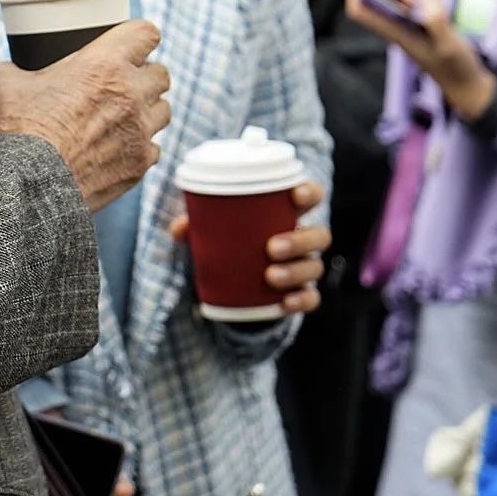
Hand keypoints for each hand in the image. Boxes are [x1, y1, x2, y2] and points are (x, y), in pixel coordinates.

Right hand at [0, 21, 170, 212]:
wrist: (28, 184)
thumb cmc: (18, 129)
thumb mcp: (5, 83)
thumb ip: (13, 68)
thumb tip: (5, 69)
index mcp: (105, 64)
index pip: (146, 33)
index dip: (140, 37)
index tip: (133, 44)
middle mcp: (131, 93)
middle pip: (161, 73)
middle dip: (145, 76)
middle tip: (125, 84)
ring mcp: (140, 130)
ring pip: (163, 110)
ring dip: (148, 111)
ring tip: (125, 118)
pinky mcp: (140, 164)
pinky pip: (153, 148)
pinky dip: (139, 148)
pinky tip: (117, 150)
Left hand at [168, 180, 328, 315]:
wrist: (239, 277)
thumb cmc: (233, 238)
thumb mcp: (215, 228)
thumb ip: (197, 225)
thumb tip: (177, 229)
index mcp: (289, 212)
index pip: (313, 196)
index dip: (310, 192)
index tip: (295, 195)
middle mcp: (304, 238)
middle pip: (319, 235)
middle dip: (299, 240)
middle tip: (271, 247)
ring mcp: (305, 266)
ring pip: (314, 267)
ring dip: (296, 271)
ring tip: (271, 276)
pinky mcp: (300, 293)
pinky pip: (311, 298)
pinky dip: (301, 300)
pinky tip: (285, 303)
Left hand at [343, 0, 496, 120]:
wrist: (466, 84)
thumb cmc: (456, 68)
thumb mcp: (449, 45)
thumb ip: (437, 20)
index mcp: (395, 34)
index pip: (360, 10)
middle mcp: (395, 29)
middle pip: (370, 0)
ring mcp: (406, 26)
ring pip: (386, 0)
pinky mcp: (419, 25)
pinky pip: (404, 4)